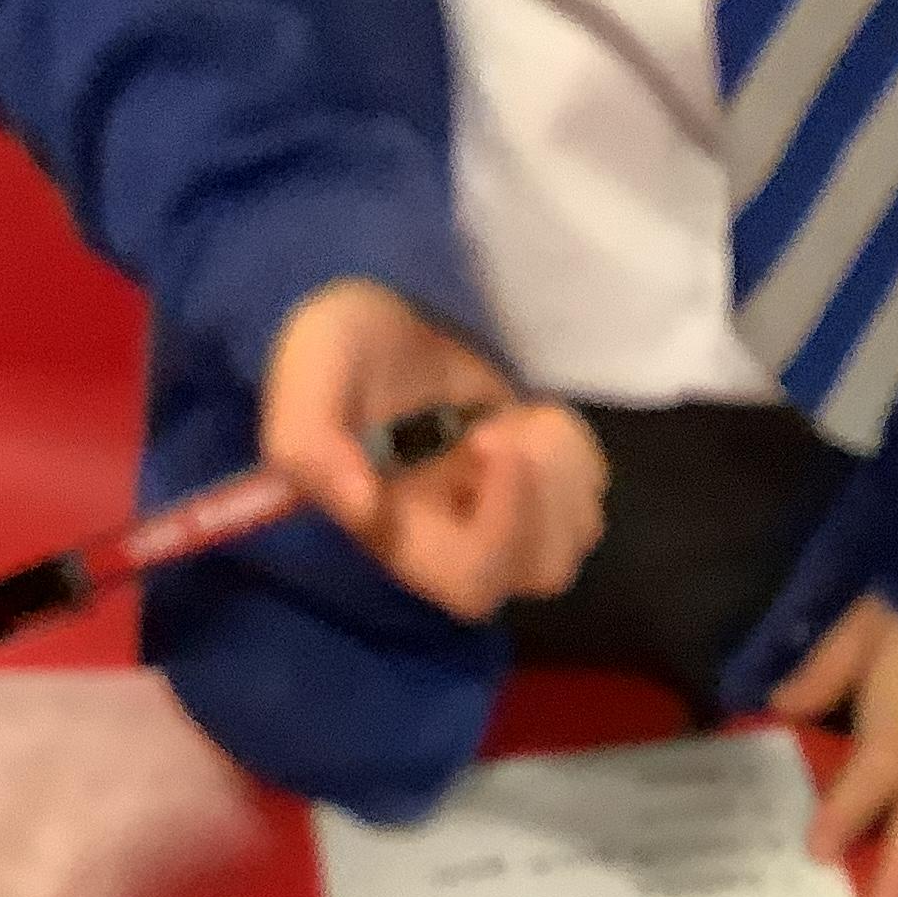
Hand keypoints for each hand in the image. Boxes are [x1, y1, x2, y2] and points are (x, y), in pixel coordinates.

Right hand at [263, 277, 607, 619]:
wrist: (386, 314)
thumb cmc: (344, 351)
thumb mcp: (313, 372)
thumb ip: (308, 442)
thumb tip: (358, 508)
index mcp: (401, 537)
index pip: (471, 581)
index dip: (501, 527)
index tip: (492, 440)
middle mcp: (457, 545)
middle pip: (540, 571)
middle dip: (542, 494)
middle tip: (503, 427)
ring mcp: (506, 526)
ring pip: (573, 540)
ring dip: (561, 470)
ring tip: (515, 419)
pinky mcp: (542, 499)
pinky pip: (589, 500)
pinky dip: (574, 453)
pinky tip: (527, 421)